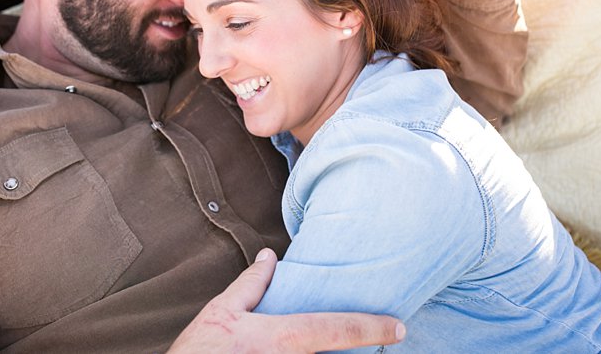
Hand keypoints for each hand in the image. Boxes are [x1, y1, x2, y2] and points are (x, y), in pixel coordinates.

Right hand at [168, 248, 405, 352]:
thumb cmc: (200, 351)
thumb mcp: (223, 311)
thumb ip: (251, 285)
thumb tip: (269, 256)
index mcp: (284, 338)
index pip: (339, 328)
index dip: (374, 327)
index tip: (399, 327)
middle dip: (356, 351)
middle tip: (376, 340)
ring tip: (352, 349)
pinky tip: (305, 353)